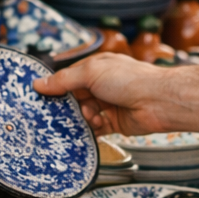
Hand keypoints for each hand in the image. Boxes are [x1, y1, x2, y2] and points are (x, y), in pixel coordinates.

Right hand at [33, 54, 171, 136]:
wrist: (158, 101)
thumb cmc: (131, 80)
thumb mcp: (91, 73)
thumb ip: (64, 80)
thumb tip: (40, 83)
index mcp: (97, 67)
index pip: (69, 77)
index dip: (56, 87)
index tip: (41, 97)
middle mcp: (102, 85)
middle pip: (75, 98)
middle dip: (68, 107)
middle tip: (61, 113)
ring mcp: (109, 104)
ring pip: (84, 115)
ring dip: (83, 118)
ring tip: (91, 117)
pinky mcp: (115, 123)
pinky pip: (96, 129)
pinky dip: (92, 130)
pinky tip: (94, 128)